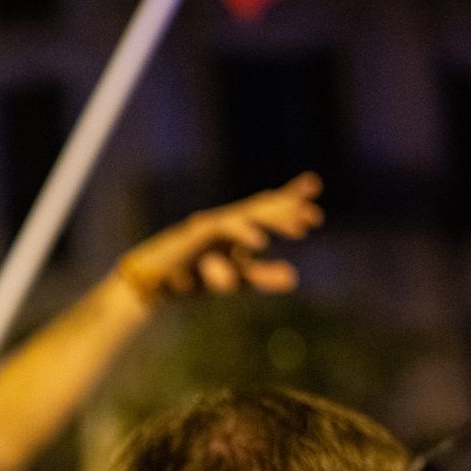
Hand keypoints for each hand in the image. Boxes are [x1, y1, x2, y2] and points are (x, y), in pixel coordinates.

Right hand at [113, 172, 322, 302]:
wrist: (155, 283)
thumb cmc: (193, 277)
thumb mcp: (237, 279)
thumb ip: (263, 276)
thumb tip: (295, 277)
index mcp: (238, 228)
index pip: (268, 208)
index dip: (290, 197)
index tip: (314, 187)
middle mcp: (227, 221)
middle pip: (262, 206)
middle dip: (288, 206)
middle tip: (315, 215)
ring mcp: (212, 224)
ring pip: (247, 214)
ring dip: (273, 219)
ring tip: (299, 227)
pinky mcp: (196, 234)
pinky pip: (223, 229)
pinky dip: (243, 234)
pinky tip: (261, 243)